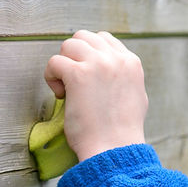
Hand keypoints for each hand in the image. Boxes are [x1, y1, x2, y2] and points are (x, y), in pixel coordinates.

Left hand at [44, 31, 148, 160]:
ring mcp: (97, 64)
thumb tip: (109, 72)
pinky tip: (60, 95)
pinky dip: (51, 77)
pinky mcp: (78, 75)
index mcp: (131, 63)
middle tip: (72, 81)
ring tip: (66, 88)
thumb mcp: (135, 97)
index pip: (104, 39)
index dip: (89, 55)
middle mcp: (116, 59)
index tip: (85, 76)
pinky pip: (54, 62)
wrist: (114, 149)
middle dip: (73, 56)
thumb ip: (123, 78)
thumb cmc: (121, 133)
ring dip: (62, 65)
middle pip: (84, 37)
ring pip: (68, 45)